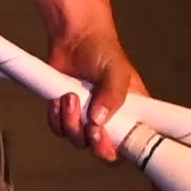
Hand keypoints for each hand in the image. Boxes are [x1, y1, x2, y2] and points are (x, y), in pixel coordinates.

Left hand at [46, 20, 148, 157]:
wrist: (74, 37)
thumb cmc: (103, 51)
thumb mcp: (116, 71)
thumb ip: (113, 95)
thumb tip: (98, 119)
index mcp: (132, 115)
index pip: (134, 146)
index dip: (123, 151)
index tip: (112, 140)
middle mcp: (112, 121)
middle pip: (105, 152)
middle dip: (96, 143)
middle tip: (92, 127)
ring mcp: (87, 120)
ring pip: (79, 141)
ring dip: (72, 123)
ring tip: (71, 96)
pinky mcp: (67, 115)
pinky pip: (59, 129)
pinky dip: (56, 117)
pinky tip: (59, 98)